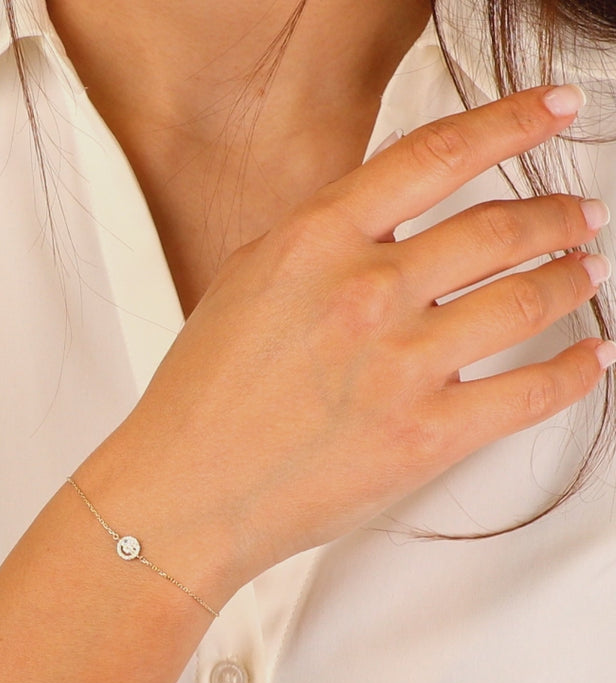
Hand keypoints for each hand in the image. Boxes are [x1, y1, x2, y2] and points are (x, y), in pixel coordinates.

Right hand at [83, 83, 612, 606]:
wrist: (182, 496)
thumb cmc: (200, 402)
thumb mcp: (245, 288)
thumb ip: (320, 244)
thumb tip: (391, 221)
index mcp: (313, 243)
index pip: (437, 154)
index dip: (514, 122)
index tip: (554, 111)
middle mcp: (364, 292)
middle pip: (499, 226)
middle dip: (558, 213)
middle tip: (581, 215)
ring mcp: (400, 365)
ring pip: (528, 298)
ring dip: (574, 278)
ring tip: (587, 272)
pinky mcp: (426, 437)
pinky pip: (534, 390)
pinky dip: (576, 368)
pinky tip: (589, 355)